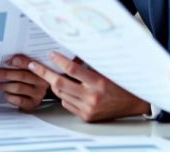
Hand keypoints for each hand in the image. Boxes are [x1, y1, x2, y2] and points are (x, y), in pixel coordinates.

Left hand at [0, 54, 48, 109]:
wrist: (31, 98)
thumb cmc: (26, 81)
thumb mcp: (26, 71)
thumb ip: (19, 66)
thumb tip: (6, 61)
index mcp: (41, 70)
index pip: (31, 64)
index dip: (21, 61)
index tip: (7, 61)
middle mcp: (42, 83)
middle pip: (23, 76)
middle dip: (6, 74)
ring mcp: (38, 95)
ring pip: (19, 87)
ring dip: (5, 85)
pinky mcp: (32, 104)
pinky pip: (18, 100)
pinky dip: (9, 96)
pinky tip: (5, 94)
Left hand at [27, 52, 148, 121]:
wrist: (135, 103)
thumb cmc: (123, 83)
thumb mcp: (108, 70)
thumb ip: (89, 63)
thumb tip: (70, 52)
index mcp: (99, 82)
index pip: (72, 69)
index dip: (58, 60)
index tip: (50, 54)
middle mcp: (92, 97)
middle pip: (60, 84)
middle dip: (44, 73)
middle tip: (34, 66)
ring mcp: (88, 109)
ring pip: (61, 94)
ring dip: (55, 84)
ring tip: (52, 75)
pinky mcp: (87, 117)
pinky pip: (67, 104)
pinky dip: (65, 96)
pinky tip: (69, 89)